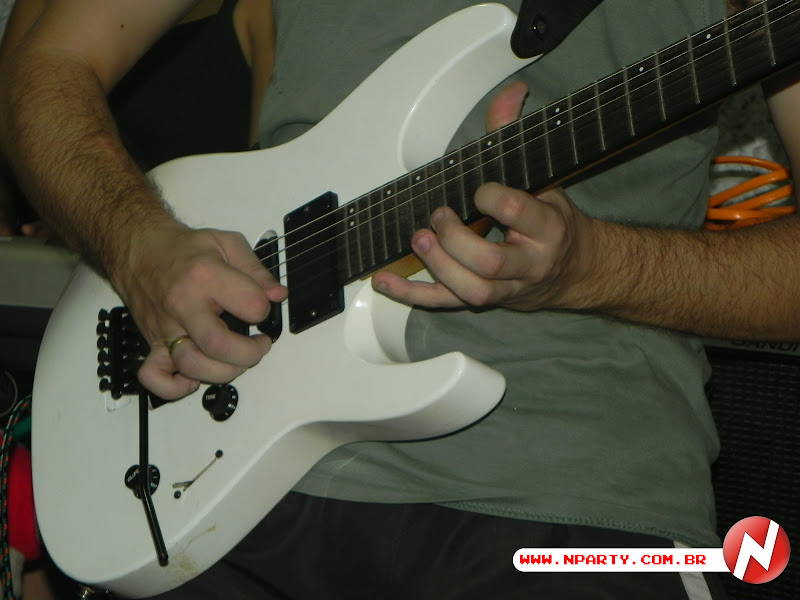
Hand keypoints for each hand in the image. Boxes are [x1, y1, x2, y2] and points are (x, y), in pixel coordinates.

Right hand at [114, 221, 287, 399]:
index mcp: (204, 276)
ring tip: (236, 360)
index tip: (263, 306)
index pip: (250, 304)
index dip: (265, 309)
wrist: (138, 247)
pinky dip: (175, 388)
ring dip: (223, 372)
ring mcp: (166, 327)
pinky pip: (154, 376)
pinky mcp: (153, 342)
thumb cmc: (181, 248)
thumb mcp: (226, 243)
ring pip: (192, 365)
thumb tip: (277, 294)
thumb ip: (256, 269)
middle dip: (250, 353)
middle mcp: (183, 304)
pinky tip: (194, 380)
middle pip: (219, 345)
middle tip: (259, 344)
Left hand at [371, 82, 596, 311]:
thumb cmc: (553, 223)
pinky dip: (411, 294)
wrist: (573, 269)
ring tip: (419, 240)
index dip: (492, 198)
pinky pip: (445, 303)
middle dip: (455, 239)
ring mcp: (505, 288)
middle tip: (439, 216)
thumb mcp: (541, 177)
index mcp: (547, 228)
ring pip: (471, 289)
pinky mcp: (483, 301)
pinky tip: (384, 280)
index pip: (518, 211)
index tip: (479, 190)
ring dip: (438, 266)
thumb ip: (512, 137)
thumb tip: (510, 92)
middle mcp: (528, 264)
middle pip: (489, 260)